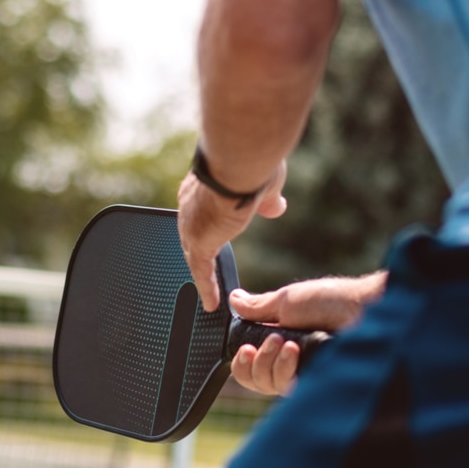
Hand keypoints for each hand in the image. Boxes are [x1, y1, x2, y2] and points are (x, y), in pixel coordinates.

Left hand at [178, 161, 286, 311]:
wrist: (242, 162)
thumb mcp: (265, 183)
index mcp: (205, 185)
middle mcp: (191, 203)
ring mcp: (191, 224)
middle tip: (205, 270)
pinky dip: (206, 287)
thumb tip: (277, 207)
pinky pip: (200, 271)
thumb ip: (268, 199)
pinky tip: (212, 305)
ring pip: (194, 255)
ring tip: (208, 294)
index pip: (204, 210)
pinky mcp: (198, 242)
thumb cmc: (254, 163)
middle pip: (194, 233)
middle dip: (200, 250)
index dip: (211, 222)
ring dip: (201, 273)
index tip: (218, 232)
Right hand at [229, 271, 386, 395]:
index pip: (251, 365)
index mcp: (281, 342)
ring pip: (268, 384)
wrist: (361, 308)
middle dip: (256, 361)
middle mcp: (290, 362)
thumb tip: (234, 300)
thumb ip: (258, 307)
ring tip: (288, 342)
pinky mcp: (313, 384)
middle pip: (255, 380)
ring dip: (270, 362)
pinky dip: (284, 368)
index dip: (242, 362)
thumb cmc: (331, 300)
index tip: (245, 349)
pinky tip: (295, 351)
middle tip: (272, 341)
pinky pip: (285, 388)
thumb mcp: (287, 300)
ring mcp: (303, 374)